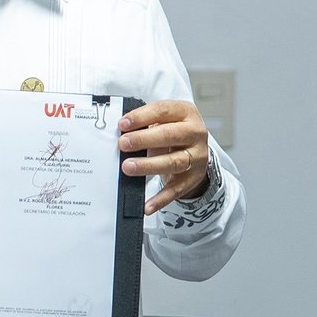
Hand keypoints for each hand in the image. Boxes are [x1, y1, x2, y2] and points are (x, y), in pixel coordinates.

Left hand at [119, 100, 211, 214]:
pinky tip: (147, 205)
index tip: (122, 124)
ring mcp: (196, 157)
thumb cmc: (172, 131)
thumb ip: (145, 122)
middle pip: (170, 135)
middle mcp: (194, 134)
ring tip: (128, 167)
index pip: (163, 111)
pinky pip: (175, 190)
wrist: (195, 151)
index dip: (142, 117)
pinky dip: (160, 199)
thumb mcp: (163, 120)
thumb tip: (120, 131)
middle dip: (145, 140)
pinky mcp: (192, 178)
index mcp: (186, 113)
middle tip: (123, 144)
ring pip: (173, 162)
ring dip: (149, 166)